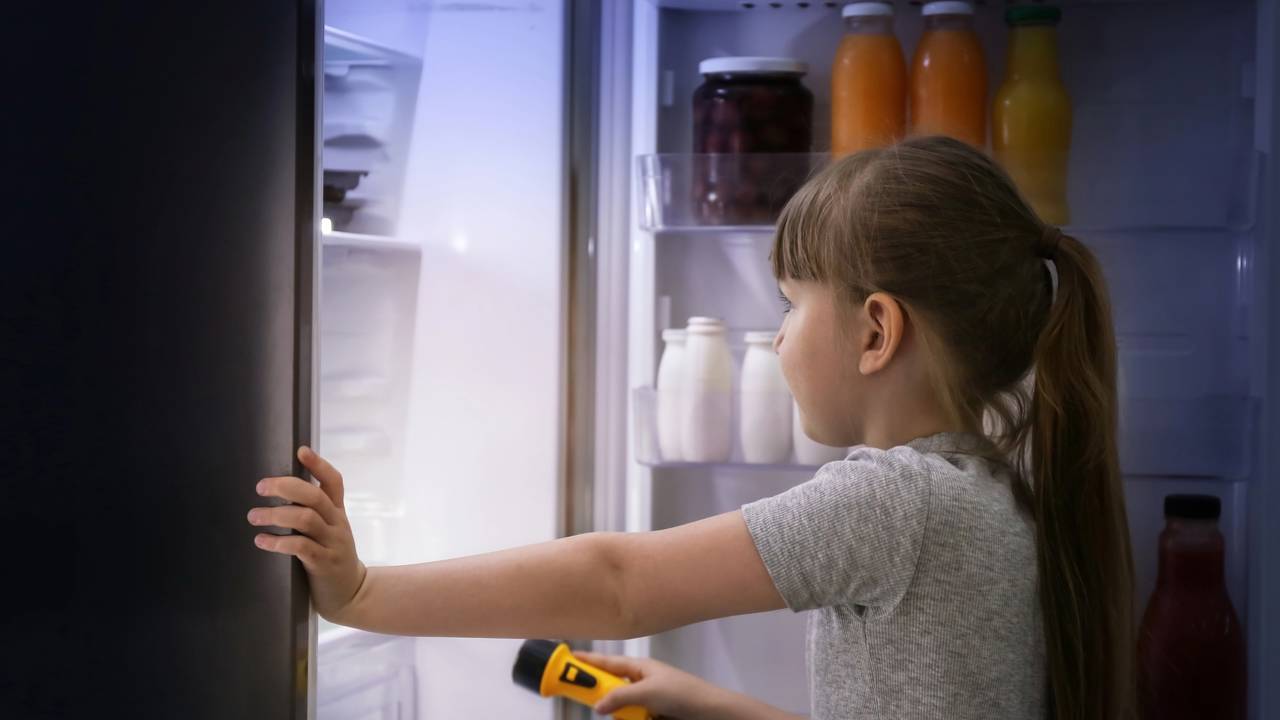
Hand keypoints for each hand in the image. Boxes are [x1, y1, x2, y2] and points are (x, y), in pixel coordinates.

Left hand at [248, 446, 367, 622]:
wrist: (352, 594)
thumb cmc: (332, 558)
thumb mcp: (330, 532)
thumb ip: (313, 514)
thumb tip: (279, 495)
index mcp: (337, 512)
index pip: (333, 482)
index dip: (318, 464)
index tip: (301, 450)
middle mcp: (336, 524)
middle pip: (314, 496)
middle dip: (286, 487)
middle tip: (261, 487)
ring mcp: (332, 543)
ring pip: (305, 519)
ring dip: (275, 515)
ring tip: (253, 516)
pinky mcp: (324, 563)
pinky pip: (301, 547)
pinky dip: (278, 542)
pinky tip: (262, 541)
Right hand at [575, 652, 724, 719]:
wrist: (711, 711)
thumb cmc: (682, 693)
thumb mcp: (647, 692)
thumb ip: (619, 697)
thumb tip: (597, 705)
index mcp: (639, 667)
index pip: (607, 662)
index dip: (587, 661)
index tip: (567, 660)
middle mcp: (640, 680)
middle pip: (611, 687)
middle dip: (602, 696)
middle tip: (588, 701)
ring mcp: (647, 698)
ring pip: (622, 706)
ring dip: (623, 713)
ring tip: (637, 715)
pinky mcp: (653, 713)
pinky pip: (634, 716)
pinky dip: (633, 718)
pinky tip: (644, 719)